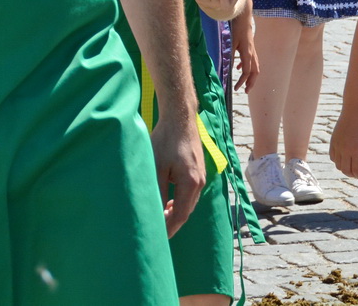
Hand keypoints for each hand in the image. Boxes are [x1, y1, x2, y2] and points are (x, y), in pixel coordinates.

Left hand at [149, 113, 204, 237]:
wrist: (180, 117)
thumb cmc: (165, 140)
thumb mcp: (157, 168)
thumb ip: (158, 193)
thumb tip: (156, 214)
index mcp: (190, 183)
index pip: (181, 215)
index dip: (169, 229)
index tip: (157, 239)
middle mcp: (199, 182)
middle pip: (187, 211)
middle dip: (172, 223)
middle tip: (156, 232)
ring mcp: (201, 176)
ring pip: (189, 203)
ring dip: (176, 212)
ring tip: (160, 218)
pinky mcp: (199, 171)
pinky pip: (190, 194)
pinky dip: (180, 202)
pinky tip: (168, 202)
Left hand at [232, 33, 258, 92]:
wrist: (243, 19)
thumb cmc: (237, 29)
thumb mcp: (231, 43)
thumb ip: (230, 55)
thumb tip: (228, 69)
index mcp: (247, 54)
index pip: (246, 72)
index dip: (242, 82)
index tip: (236, 88)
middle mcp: (252, 54)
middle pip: (254, 72)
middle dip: (251, 82)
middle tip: (246, 91)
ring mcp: (252, 51)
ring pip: (255, 67)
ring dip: (251, 77)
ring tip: (245, 84)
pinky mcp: (250, 48)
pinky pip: (251, 61)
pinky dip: (247, 67)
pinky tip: (239, 68)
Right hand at [329, 104, 357, 180]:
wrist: (355, 109)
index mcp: (357, 150)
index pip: (356, 171)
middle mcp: (345, 149)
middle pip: (346, 171)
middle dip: (354, 175)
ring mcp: (337, 145)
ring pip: (338, 165)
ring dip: (346, 169)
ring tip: (354, 165)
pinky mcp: (333, 141)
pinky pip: (333, 157)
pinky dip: (338, 161)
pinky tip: (345, 158)